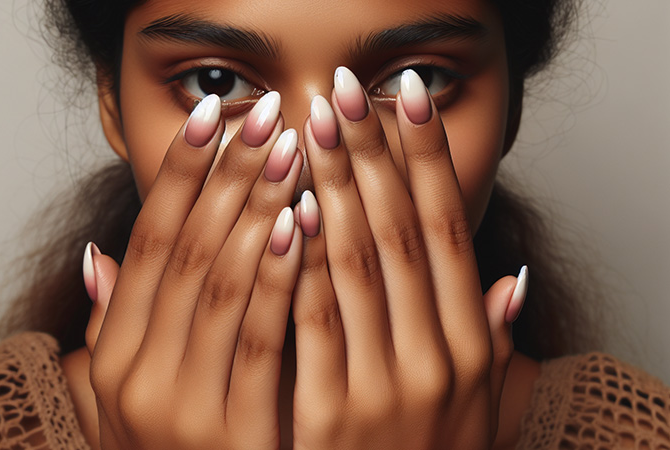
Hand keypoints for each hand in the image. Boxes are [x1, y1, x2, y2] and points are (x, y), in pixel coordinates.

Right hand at [83, 92, 302, 448]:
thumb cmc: (183, 448)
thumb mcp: (132, 392)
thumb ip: (118, 325)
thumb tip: (95, 258)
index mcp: (116, 354)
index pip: (150, 242)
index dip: (181, 173)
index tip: (213, 114)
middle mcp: (135, 375)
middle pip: (187, 250)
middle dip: (227, 175)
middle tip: (265, 114)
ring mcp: (179, 407)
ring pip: (219, 283)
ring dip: (255, 209)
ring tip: (291, 149)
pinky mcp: (231, 434)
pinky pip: (258, 339)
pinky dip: (276, 277)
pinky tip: (302, 222)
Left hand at [291, 68, 527, 448]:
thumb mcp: (481, 405)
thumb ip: (492, 342)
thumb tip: (512, 281)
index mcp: (472, 347)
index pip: (449, 229)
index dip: (427, 158)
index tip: (406, 99)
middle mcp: (438, 359)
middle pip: (400, 233)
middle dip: (371, 155)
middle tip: (345, 92)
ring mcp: (387, 388)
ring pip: (357, 266)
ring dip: (332, 190)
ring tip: (311, 128)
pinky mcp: (333, 417)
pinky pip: (313, 323)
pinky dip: (301, 264)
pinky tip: (286, 210)